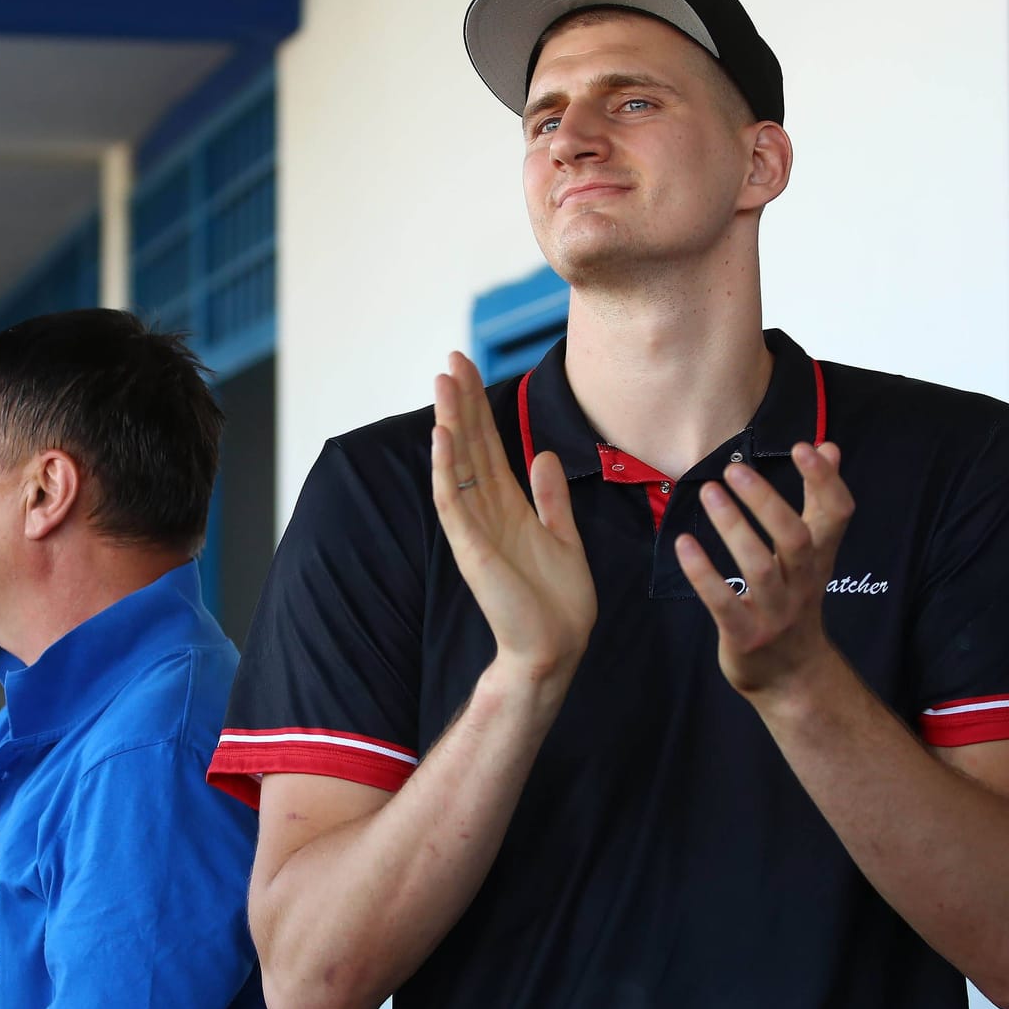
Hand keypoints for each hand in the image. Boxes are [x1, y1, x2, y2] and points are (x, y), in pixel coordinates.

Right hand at [431, 352, 596, 683]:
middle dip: (461, 403)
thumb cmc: (559, 603)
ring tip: (444, 383)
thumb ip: (550, 498)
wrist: (555, 648)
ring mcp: (476, 529)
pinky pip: (454, 502)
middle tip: (450, 359)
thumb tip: (541, 454)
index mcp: (508, 507)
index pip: (488, 446)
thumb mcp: (565, 537)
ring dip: (450, 423)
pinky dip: (446, 468)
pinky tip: (444, 437)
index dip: (479, 408)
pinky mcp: (472, 549)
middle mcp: (487, 512)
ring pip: (457, 465)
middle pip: (469, 446)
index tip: (467, 369)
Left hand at [674, 442, 854, 700]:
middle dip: (767, 502)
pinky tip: (684, 543)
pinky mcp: (746, 636)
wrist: (792, 677)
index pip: (837, 514)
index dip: (825, 481)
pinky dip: (703, 573)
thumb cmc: (795, 601)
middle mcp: (804, 583)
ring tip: (708, 492)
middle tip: (734, 469)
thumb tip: (829, 445)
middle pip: (795, 537)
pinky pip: (723, 602)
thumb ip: (818, 501)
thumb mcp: (814, 554)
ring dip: (732, 527)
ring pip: (759, 566)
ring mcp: (776, 612)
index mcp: (820, 558)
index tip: (804, 446)